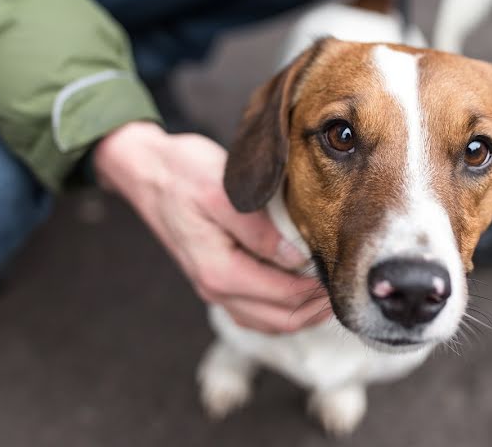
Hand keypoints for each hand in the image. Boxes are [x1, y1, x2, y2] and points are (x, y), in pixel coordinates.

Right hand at [94, 122, 330, 333]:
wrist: (144, 170)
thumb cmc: (182, 174)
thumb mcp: (224, 194)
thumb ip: (259, 232)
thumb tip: (296, 259)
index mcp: (219, 271)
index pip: (283, 297)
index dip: (318, 292)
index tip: (345, 275)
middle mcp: (215, 288)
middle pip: (279, 319)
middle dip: (316, 309)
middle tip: (347, 288)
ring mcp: (213, 287)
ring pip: (267, 321)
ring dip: (301, 313)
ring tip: (330, 294)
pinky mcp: (215, 277)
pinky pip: (254, 310)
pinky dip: (281, 309)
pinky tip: (300, 292)